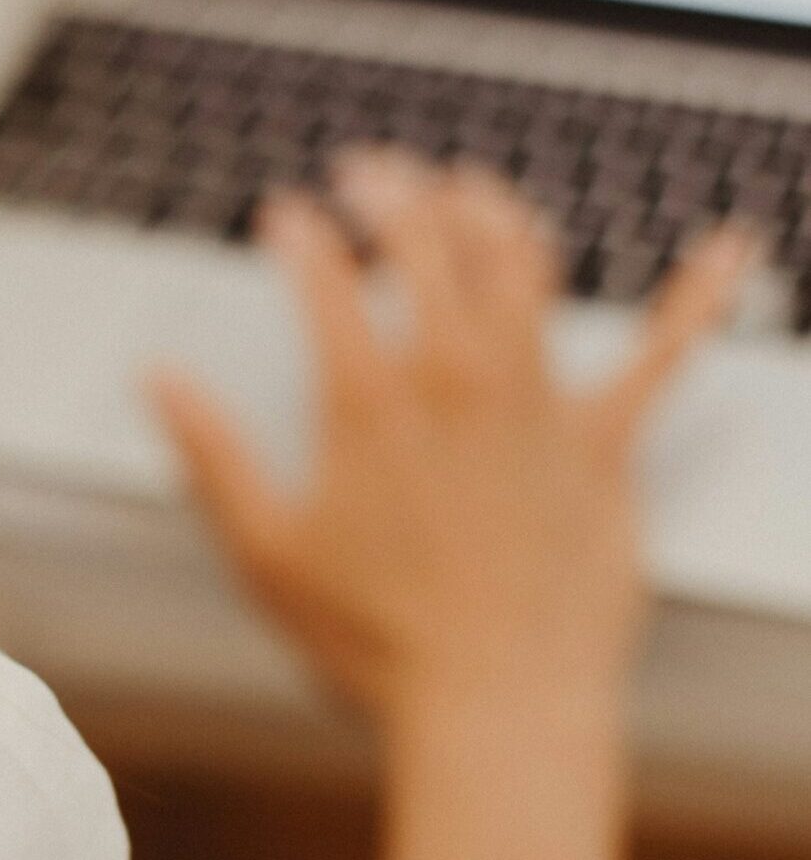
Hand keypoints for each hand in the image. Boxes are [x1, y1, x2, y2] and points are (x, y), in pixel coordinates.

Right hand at [150, 148, 756, 859]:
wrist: (496, 715)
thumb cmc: (376, 641)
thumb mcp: (262, 549)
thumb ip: (207, 452)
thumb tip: (157, 377)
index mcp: (368, 401)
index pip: (323, 274)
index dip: (298, 229)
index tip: (284, 214)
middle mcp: (453, 380)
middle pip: (424, 241)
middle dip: (388, 187)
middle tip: (367, 172)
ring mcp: (533, 404)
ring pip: (520, 264)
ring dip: (490, 208)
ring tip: (466, 184)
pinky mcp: (600, 445)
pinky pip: (659, 358)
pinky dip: (695, 296)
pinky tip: (729, 249)